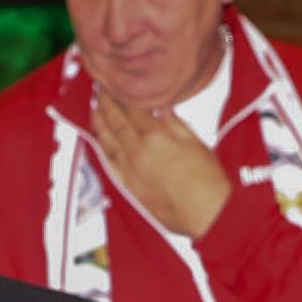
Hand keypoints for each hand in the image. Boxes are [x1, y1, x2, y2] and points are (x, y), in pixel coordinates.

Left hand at [85, 95, 234, 238]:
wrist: (207, 215)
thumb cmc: (208, 182)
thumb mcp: (196, 143)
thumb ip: (176, 124)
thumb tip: (163, 109)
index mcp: (156, 136)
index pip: (134, 109)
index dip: (123, 96)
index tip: (116, 86)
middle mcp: (138, 152)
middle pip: (116, 122)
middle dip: (106, 104)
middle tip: (99, 91)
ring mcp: (131, 171)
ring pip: (108, 142)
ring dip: (99, 124)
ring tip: (93, 111)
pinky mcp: (130, 188)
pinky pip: (109, 164)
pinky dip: (102, 150)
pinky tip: (99, 142)